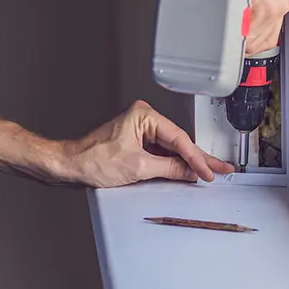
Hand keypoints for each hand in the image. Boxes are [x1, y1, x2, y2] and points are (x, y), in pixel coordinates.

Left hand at [60, 101, 233, 187]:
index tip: (207, 172)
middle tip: (219, 168)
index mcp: (144, 115)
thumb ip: (170, 169)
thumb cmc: (92, 159)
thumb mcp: (138, 167)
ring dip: (187, 163)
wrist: (69, 166)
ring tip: (208, 172)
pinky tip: (187, 172)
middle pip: (178, 142)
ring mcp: (140, 131)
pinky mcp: (136, 144)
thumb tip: (190, 171)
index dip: (196, 158)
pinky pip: (161, 154)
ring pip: (171, 149)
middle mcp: (143, 119)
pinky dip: (173, 164)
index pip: (179, 139)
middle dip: (198, 158)